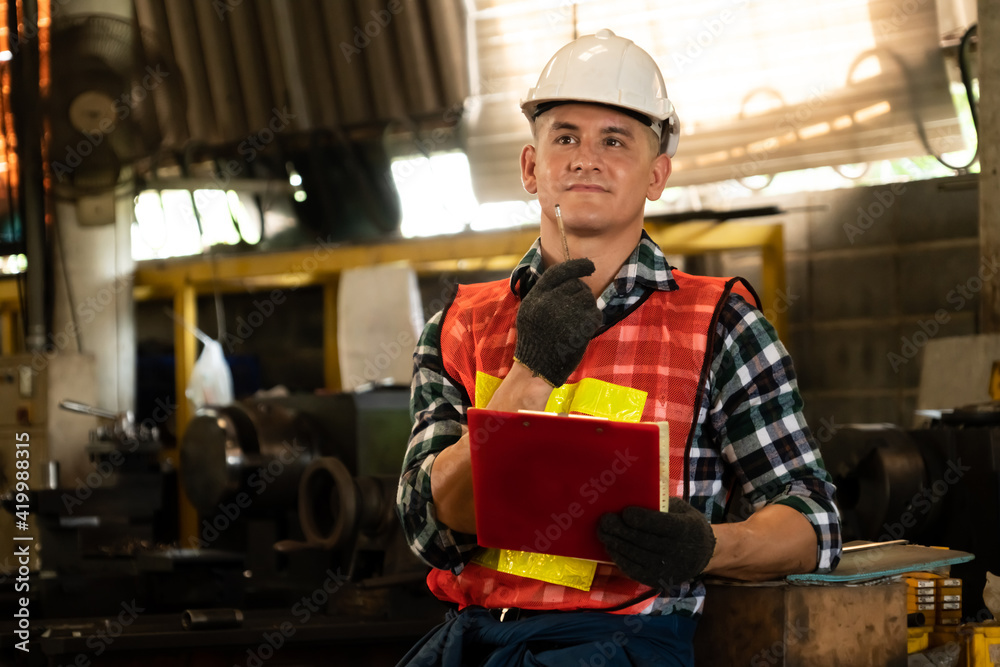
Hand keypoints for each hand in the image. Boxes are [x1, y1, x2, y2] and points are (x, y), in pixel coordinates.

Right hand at [513, 258, 601, 386]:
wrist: (536, 368)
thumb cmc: (535, 340)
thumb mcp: (529, 312)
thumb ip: (545, 295)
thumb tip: (571, 280)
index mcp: (536, 296)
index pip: (558, 272)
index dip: (576, 266)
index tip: (590, 265)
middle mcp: (549, 302)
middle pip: (576, 285)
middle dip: (582, 294)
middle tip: (578, 310)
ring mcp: (564, 315)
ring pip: (588, 298)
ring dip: (588, 307)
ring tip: (578, 321)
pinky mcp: (578, 328)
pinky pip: (595, 314)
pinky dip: (594, 320)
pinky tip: (585, 329)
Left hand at [598, 498, 715, 588]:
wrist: (703, 554)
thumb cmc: (686, 524)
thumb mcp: (680, 509)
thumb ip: (660, 504)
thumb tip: (632, 497)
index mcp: (684, 529)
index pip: (660, 525)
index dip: (641, 519)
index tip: (625, 512)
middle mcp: (676, 550)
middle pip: (643, 540)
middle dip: (620, 530)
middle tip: (604, 520)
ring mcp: (666, 568)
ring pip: (635, 555)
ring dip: (615, 543)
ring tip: (602, 532)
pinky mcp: (657, 580)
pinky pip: (634, 570)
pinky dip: (620, 559)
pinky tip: (610, 547)